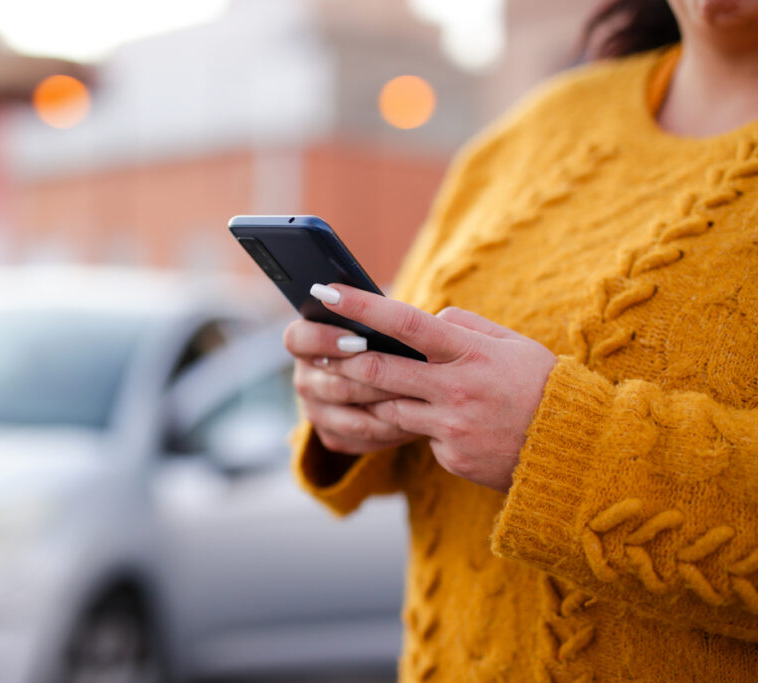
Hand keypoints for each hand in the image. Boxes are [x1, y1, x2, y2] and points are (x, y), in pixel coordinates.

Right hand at [283, 319, 419, 454]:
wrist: (390, 377)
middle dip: (372, 381)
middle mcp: (304, 378)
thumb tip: (408, 300)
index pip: (297, 339)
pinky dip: (389, 432)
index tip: (358, 339)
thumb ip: (384, 308)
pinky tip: (415, 422)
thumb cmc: (385, 336)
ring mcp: (315, 410)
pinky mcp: (331, 436)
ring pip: (349, 418)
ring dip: (386, 409)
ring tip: (418, 400)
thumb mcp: (379, 317)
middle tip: (407, 375)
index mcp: (303, 342)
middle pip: (333, 384)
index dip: (324, 339)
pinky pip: (360, 440)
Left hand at [309, 284, 556, 491]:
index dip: (361, 307)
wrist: (575, 450)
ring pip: (388, 407)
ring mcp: (451, 427)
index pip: (405, 322)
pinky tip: (438, 421)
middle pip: (380, 369)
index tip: (327, 292)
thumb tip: (426, 318)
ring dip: (371, 396)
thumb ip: (464, 327)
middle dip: (344, 359)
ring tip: (357, 383)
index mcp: (471, 352)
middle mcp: (456, 389)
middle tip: (318, 349)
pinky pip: (417, 436)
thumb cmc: (541, 386)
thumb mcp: (510, 344)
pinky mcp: (450, 456)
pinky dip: (415, 425)